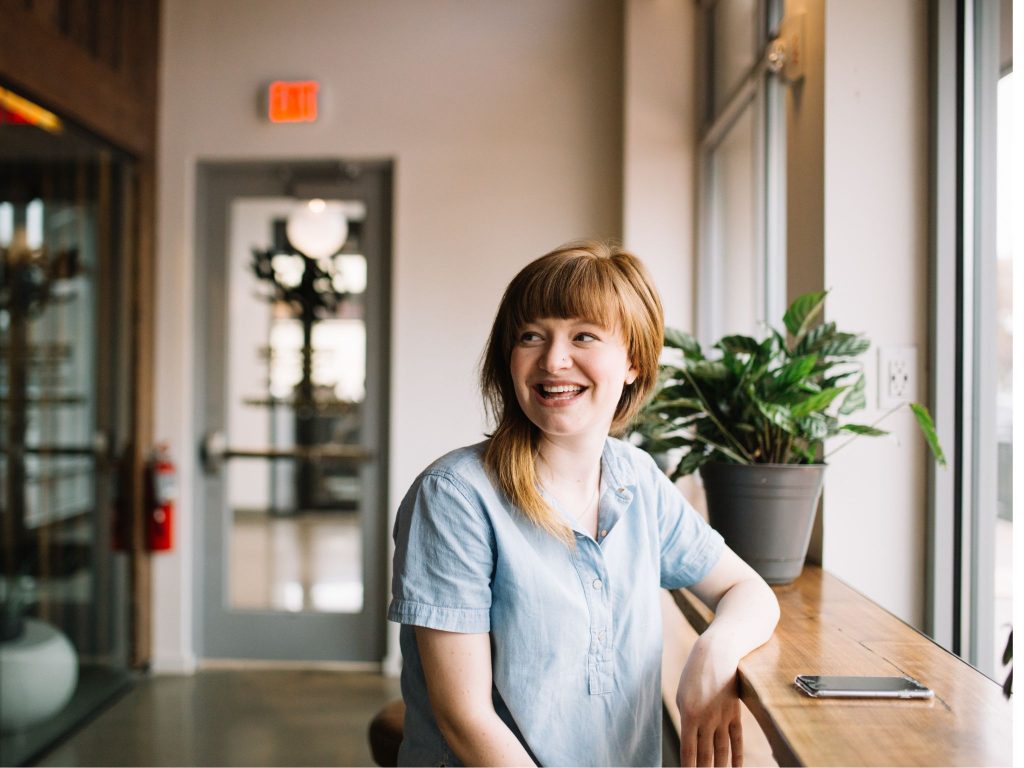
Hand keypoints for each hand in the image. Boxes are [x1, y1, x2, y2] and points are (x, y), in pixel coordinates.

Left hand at [676, 636, 742, 766]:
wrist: (717, 653)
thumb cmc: (694, 674)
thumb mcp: (682, 695)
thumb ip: (687, 719)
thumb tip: (690, 740)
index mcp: (689, 715)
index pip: (688, 751)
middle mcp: (706, 720)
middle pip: (705, 755)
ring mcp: (722, 718)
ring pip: (721, 751)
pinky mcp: (734, 714)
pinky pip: (736, 740)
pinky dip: (737, 756)